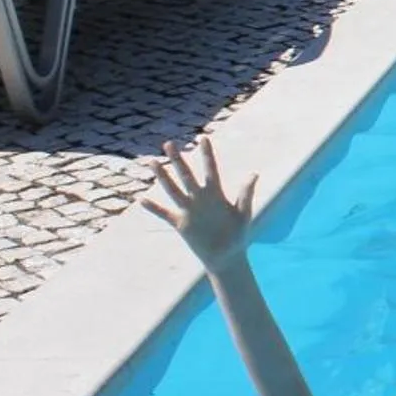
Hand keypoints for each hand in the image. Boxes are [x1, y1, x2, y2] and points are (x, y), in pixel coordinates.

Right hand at [140, 138, 257, 270]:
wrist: (227, 256)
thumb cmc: (238, 235)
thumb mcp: (243, 213)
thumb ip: (246, 194)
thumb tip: (254, 174)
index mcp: (216, 193)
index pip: (210, 169)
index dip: (207, 154)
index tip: (203, 138)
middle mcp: (200, 198)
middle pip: (187, 175)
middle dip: (178, 160)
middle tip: (169, 144)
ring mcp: (189, 210)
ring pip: (173, 190)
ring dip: (163, 177)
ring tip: (153, 163)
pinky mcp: (181, 224)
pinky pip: (164, 214)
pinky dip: (153, 208)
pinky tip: (141, 200)